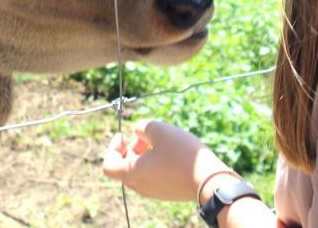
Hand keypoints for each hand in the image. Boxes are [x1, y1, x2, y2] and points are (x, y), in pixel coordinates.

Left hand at [102, 120, 236, 202]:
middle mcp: (139, 186)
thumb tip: (138, 131)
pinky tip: (172, 152)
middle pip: (124, 167)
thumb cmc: (181, 154)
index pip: (108, 165)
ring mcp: (154, 192)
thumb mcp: (159, 129)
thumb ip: (142, 126)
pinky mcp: (168, 192)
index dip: (112, 148)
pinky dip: (156, 163)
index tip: (124, 135)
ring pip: (140, 171)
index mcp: (131, 173)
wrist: (209, 180)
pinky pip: (154, 176)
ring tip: (161, 141)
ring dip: (144, 154)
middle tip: (145, 136)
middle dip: (131, 148)